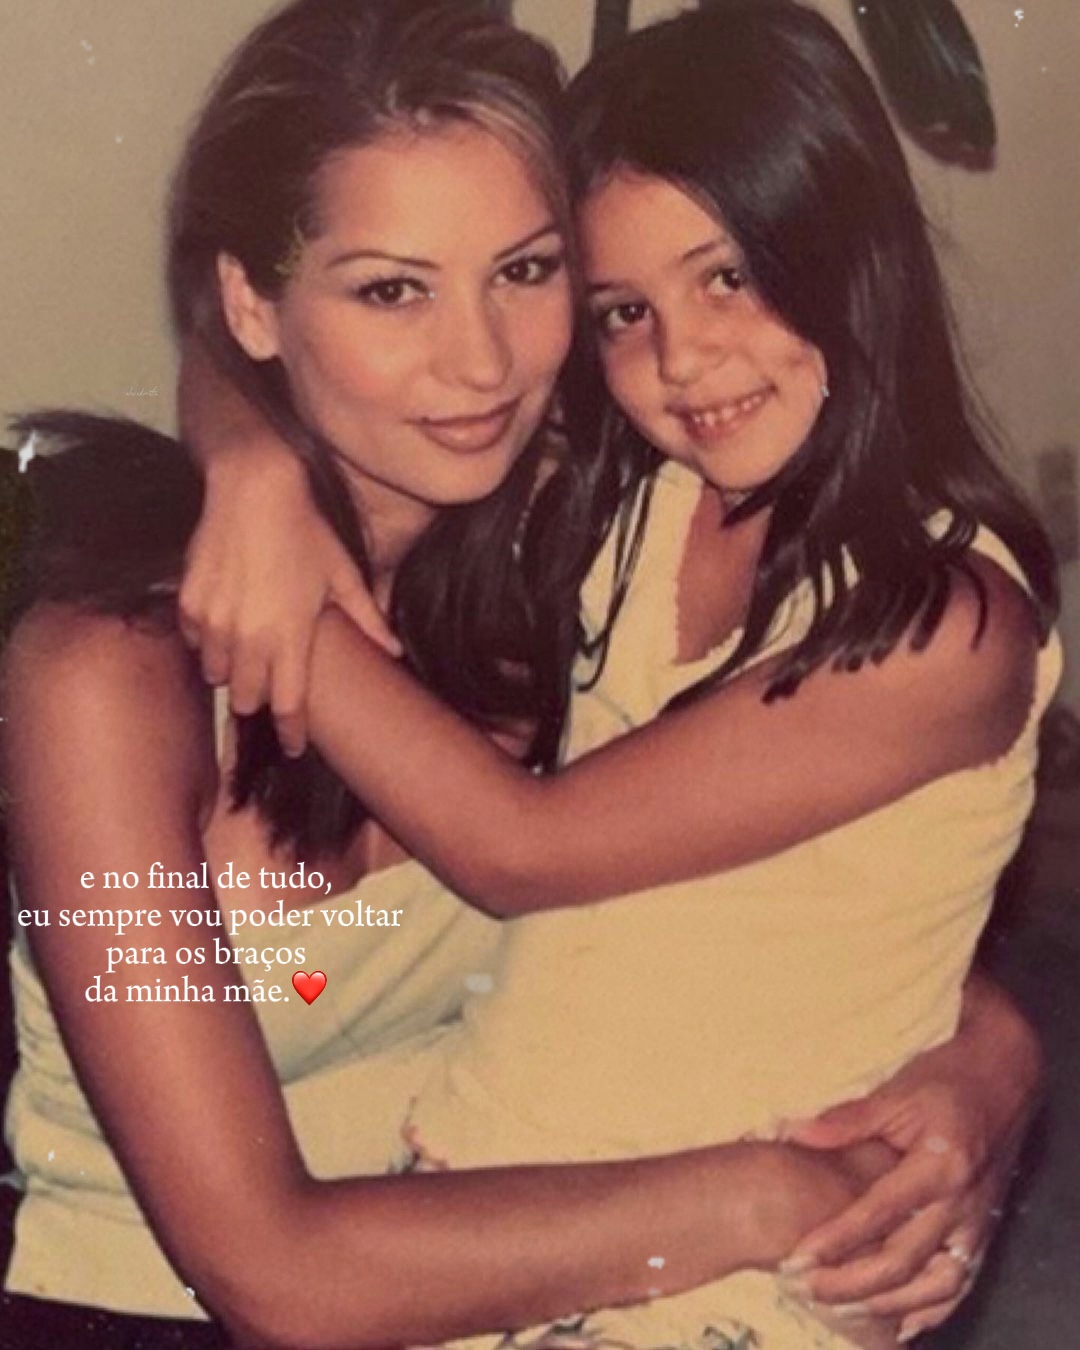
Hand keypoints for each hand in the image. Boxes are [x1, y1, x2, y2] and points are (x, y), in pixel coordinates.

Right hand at [180, 451, 400, 755]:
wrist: (254, 489)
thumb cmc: (306, 531)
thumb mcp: (343, 575)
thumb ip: (367, 618)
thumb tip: (394, 650)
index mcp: (290, 638)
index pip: (288, 707)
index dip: (292, 733)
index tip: (296, 746)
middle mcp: (249, 639)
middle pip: (247, 699)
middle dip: (259, 698)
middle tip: (270, 684)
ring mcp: (214, 623)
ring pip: (217, 674)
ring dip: (232, 670)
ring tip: (248, 648)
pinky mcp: (189, 604)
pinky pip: (195, 641)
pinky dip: (208, 639)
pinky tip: (225, 618)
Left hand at [776, 990, 1039, 1341]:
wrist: (1004, 1078)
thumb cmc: (946, 1080)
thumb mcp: (896, 1092)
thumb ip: (846, 1120)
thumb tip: (793, 1132)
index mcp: (939, 1165)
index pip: (879, 1215)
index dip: (836, 1240)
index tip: (798, 1258)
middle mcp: (961, 1203)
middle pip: (903, 1261)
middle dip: (851, 1282)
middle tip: (805, 1287)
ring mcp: (977, 1222)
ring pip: (934, 1285)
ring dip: (887, 1304)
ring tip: (842, 1309)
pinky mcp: (984, 1230)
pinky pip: (960, 1283)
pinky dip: (930, 1308)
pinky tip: (900, 1321)